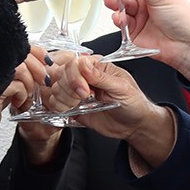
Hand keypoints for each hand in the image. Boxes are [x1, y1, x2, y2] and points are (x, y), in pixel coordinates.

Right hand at [0, 46, 46, 137]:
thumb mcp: (10, 84)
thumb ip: (22, 71)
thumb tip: (44, 64)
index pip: (20, 46)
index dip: (37, 52)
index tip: (47, 61)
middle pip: (23, 56)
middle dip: (38, 70)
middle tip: (44, 81)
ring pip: (21, 70)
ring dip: (29, 85)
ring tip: (26, 95)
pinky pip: (17, 86)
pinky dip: (22, 95)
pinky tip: (17, 103)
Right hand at [42, 52, 158, 135]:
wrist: (134, 125)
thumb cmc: (134, 103)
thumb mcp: (121, 88)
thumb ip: (101, 77)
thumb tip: (84, 64)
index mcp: (96, 67)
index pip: (74, 64)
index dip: (75, 77)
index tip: (85, 91)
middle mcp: (84, 77)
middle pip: (60, 75)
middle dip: (68, 89)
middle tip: (85, 98)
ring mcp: (76, 92)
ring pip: (55, 88)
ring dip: (64, 99)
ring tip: (79, 105)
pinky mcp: (73, 107)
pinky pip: (55, 103)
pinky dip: (59, 107)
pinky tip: (71, 110)